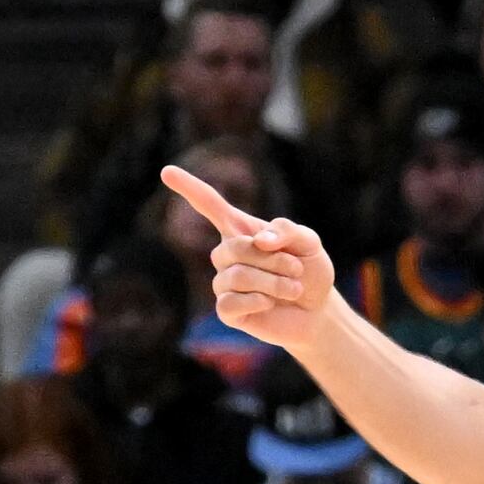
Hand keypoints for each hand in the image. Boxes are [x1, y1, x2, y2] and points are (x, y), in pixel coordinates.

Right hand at [160, 168, 339, 342]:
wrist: (317, 311)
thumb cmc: (309, 272)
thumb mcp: (310, 243)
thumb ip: (288, 231)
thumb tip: (259, 241)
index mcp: (241, 230)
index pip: (209, 204)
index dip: (189, 188)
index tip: (167, 172)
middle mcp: (227, 254)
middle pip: (235, 247)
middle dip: (272, 259)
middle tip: (296, 269)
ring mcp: (224, 283)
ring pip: (237, 276)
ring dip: (273, 282)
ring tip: (294, 288)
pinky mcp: (227, 310)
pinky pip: (230, 303)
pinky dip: (258, 302)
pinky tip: (270, 303)